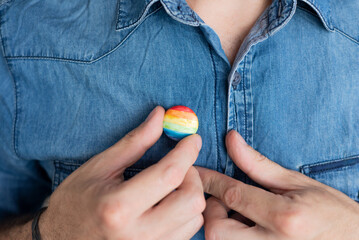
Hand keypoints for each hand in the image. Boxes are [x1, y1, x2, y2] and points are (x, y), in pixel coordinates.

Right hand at [40, 106, 205, 239]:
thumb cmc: (76, 202)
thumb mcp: (100, 168)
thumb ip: (134, 142)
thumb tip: (161, 116)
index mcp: (118, 207)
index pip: (169, 175)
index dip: (186, 152)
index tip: (192, 139)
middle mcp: (137, 234)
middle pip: (191, 201)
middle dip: (192, 176)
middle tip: (178, 166)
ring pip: (195, 218)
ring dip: (190, 194)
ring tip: (171, 186)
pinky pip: (188, 232)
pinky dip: (186, 213)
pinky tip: (169, 204)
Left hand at [197, 130, 358, 239]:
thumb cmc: (330, 212)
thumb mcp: (297, 183)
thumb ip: (259, 165)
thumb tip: (231, 140)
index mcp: (284, 217)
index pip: (233, 195)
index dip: (209, 181)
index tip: (195, 172)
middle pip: (218, 231)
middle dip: (212, 212)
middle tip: (225, 200)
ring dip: (221, 226)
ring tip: (239, 214)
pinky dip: (231, 237)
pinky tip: (246, 227)